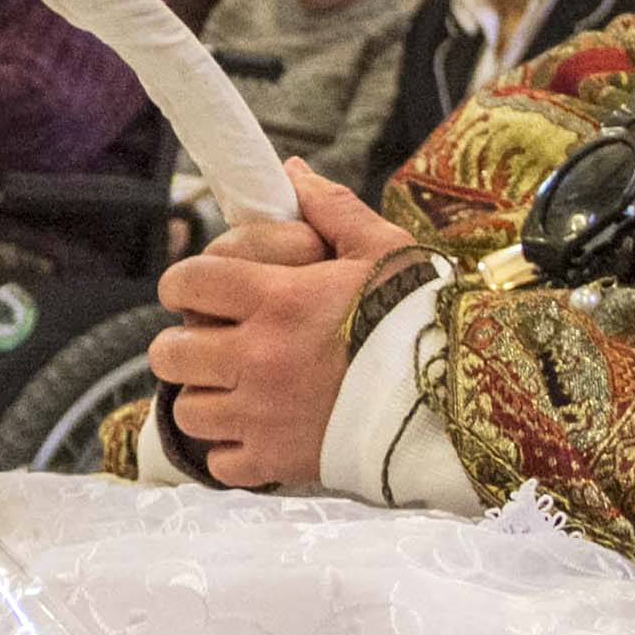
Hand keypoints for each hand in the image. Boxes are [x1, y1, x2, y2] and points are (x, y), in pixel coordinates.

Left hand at [146, 160, 419, 486]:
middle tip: (212, 342)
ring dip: (204, 397)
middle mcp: (259, 357)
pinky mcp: (277, 461)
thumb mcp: (384, 249)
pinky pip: (219, 462)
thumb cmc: (422, 318)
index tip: (197, 292)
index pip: (187, 282)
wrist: (464, 397)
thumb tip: (292, 172)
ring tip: (234, 388)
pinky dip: (230, 449)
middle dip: (184, 343)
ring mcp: (263, 415)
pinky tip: (258, 430)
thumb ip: (331, 209)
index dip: (183, 284)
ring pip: (186, 409)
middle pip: (169, 351)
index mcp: (278, 299)